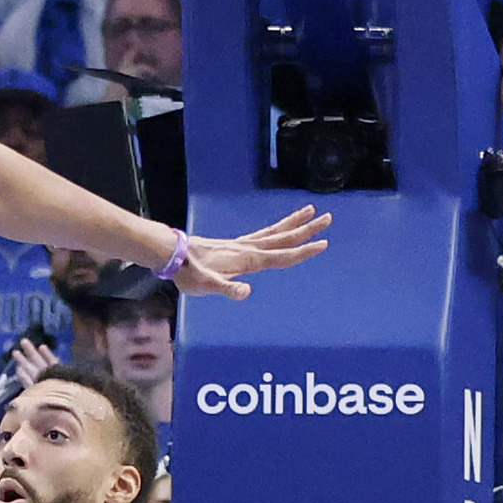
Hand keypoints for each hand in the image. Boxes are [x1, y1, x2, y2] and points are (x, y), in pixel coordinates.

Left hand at [169, 207, 329, 300]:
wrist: (173, 254)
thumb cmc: (190, 273)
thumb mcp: (207, 285)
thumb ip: (228, 289)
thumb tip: (246, 292)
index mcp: (249, 259)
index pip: (282, 256)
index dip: (303, 252)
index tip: (323, 244)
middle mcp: (250, 248)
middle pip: (285, 238)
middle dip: (307, 230)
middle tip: (329, 218)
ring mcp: (244, 244)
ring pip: (276, 232)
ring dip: (295, 223)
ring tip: (312, 211)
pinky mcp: (237, 244)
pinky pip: (264, 233)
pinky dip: (278, 228)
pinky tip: (282, 227)